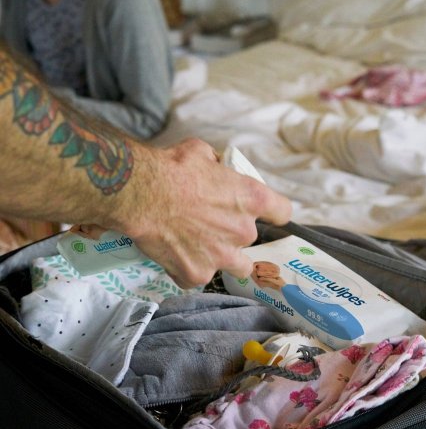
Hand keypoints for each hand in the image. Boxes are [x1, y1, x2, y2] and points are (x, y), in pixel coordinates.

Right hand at [113, 138, 291, 287]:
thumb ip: (218, 165)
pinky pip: (198, 276)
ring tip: (200, 247)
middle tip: (209, 224)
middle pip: (251, 240)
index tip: (266, 214)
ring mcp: (222, 257)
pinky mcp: (197, 274)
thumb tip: (217, 167)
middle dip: (234, 233)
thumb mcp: (202, 152)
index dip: (274, 212)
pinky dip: (188, 268)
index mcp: (251, 200)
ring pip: (237, 267)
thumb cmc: (171, 169)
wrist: (140, 194)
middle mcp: (243, 232)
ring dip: (223, 258)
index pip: (283, 212)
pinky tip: (174, 255)